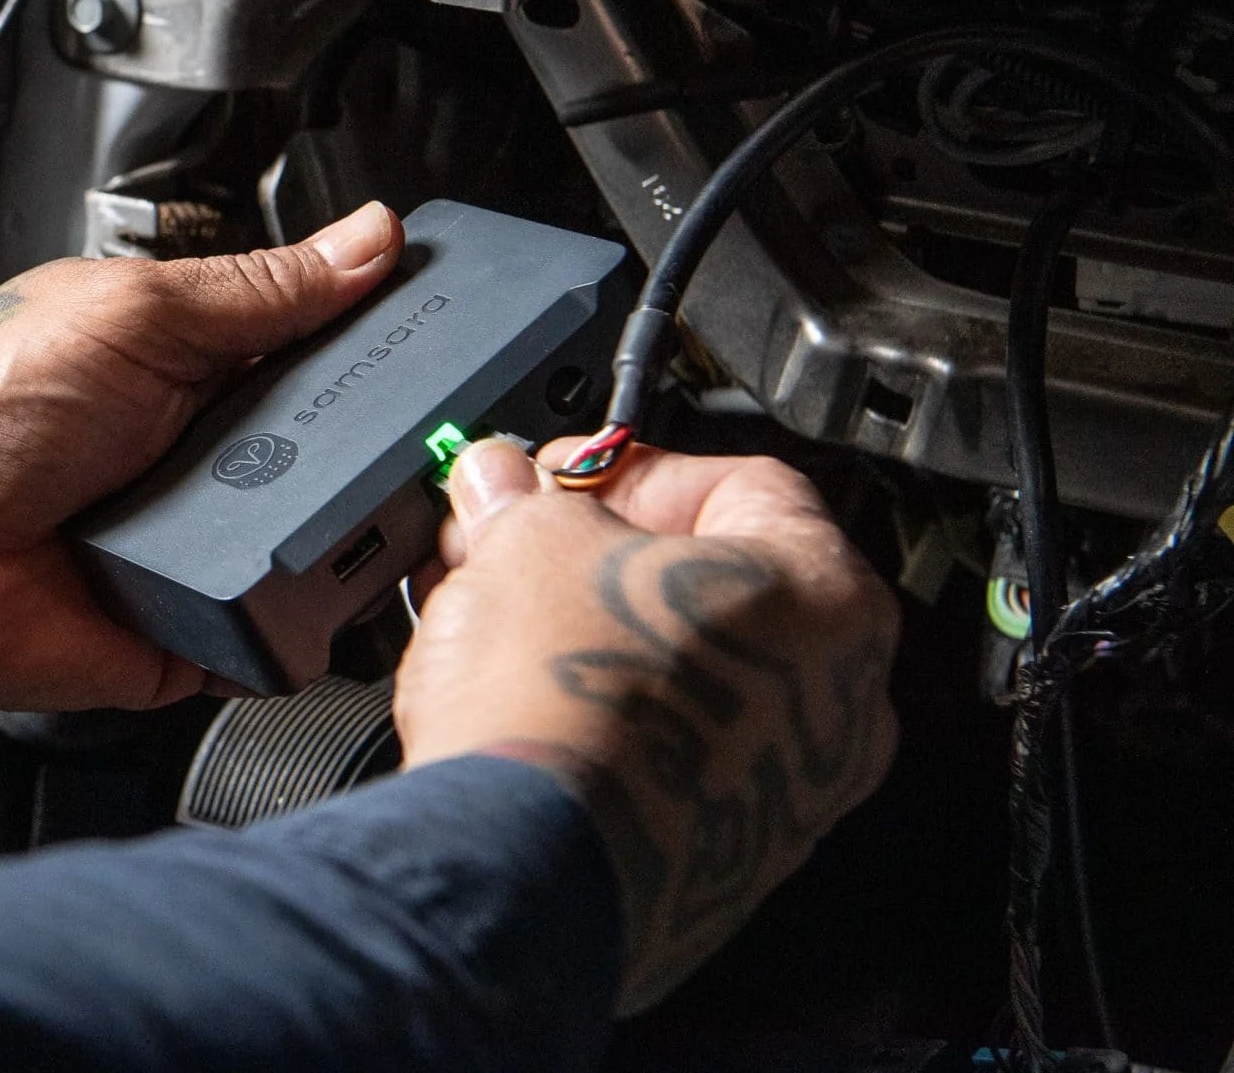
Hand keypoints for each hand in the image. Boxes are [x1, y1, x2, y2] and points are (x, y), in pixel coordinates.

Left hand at [0, 203, 403, 709]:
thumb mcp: (143, 312)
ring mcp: (198, 557)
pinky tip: (294, 603)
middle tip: (416, 455)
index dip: (390, 367)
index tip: (460, 358)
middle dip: (375, 469)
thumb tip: (370, 238)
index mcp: (200, 375)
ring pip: (318, 564)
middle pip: (341, 473)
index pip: (330, 370)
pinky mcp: (187, 641)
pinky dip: (288, 636)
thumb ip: (265, 289)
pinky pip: (270, 649)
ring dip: (335, 550)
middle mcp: (207, 468)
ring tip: (332, 524)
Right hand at [395, 439, 898, 1014]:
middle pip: (710, 586)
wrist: (528, 867)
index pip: (738, 485)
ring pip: (687, 678)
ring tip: (499, 628)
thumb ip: (527, 501)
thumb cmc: (567, 709)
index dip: (627, 471)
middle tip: (518, 550)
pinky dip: (604, 725)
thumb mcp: (529, 541)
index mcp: (828, 595)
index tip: (556, 484)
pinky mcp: (723, 859)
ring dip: (594, 641)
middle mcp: (839, 702)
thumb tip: (502, 486)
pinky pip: (668, 759)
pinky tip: (525, 709)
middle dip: (599, 559)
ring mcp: (789, 792)